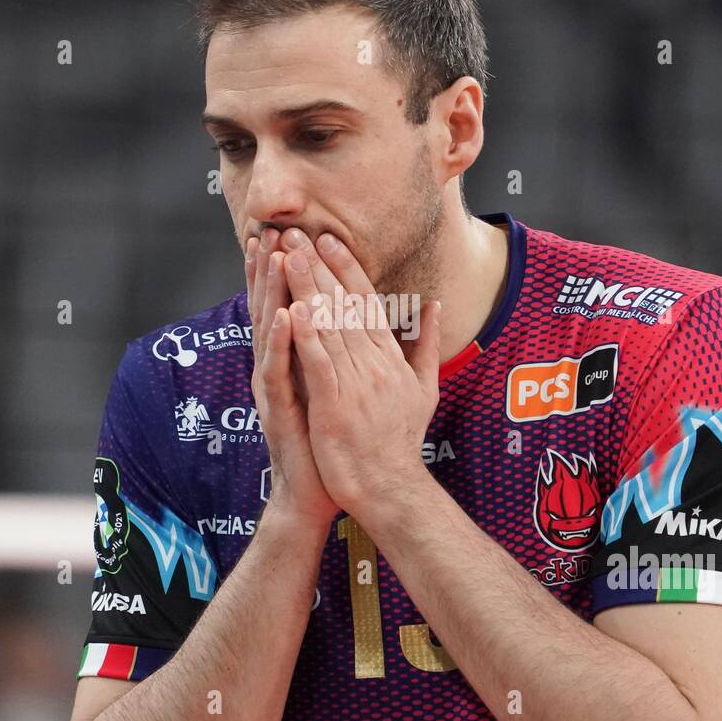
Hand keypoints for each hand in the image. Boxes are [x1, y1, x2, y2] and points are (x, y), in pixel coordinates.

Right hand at [245, 229, 340, 527]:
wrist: (316, 490)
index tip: (290, 232)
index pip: (287, 305)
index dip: (286, 270)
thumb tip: (350, 322)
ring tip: (271, 255)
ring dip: (269, 292)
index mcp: (292, 359)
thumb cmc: (328, 439)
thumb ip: (337, 354)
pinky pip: (278, 369)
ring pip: (268, 330)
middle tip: (268, 227)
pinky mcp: (277, 408)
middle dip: (269, 267)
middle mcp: (276, 366)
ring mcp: (272, 386)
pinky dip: (281, 342)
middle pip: (270, 307)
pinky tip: (286, 315)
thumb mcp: (334, 387)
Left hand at [279, 228, 441, 518]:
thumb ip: (425, 344)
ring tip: (287, 255)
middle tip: (296, 231)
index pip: (366, 301)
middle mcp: (375, 363)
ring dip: (307, 288)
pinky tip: (293, 310)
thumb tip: (434, 304)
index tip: (326, 237)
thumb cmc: (399, 441)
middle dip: (318, 265)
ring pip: (330, 326)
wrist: (391, 488)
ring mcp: (357, 384)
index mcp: (389, 357)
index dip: (345, 267)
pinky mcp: (337, 406)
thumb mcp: (423, 387)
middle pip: (344, 304)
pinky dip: (308, 337)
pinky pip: (320, 365)